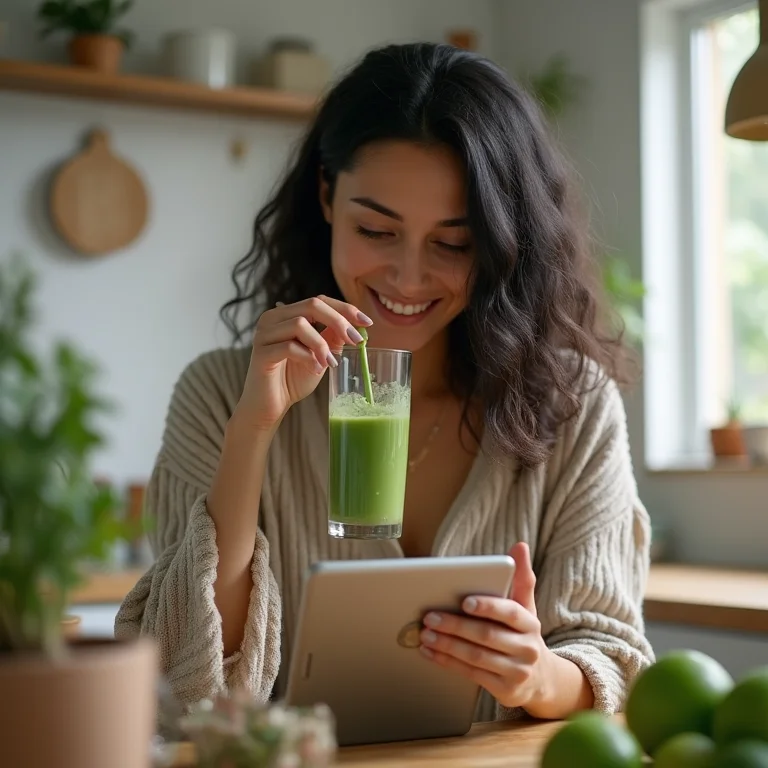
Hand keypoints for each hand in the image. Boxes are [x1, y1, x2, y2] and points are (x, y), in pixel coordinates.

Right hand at [234, 295, 371, 431]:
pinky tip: (316, 369)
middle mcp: (273, 318)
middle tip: (355, 340)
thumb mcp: (320, 356)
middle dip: (338, 321)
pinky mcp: (261, 353)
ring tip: (331, 363)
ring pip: (300, 324)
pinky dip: (308, 357)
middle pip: (311, 305)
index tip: (366, 323)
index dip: (345, 309)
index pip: (319, 300)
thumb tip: (356, 326)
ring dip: (322, 344)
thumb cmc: (293, 380)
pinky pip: (289, 347)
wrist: (271, 406)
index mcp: (287, 315)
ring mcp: (264, 334)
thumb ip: (333, 339)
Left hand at [418, 542, 559, 714]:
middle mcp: (527, 649)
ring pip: (476, 657)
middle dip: (455, 625)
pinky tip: (431, 652)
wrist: (542, 680)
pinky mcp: (505, 691)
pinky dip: (447, 662)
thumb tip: (519, 546)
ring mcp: (517, 672)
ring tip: (425, 634)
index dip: (488, 606)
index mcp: (530, 623)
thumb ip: (520, 578)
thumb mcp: (526, 608)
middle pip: (487, 635)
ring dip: (447, 645)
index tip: (465, 601)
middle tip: (430, 616)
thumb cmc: (523, 635)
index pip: (511, 612)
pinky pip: (471, 674)